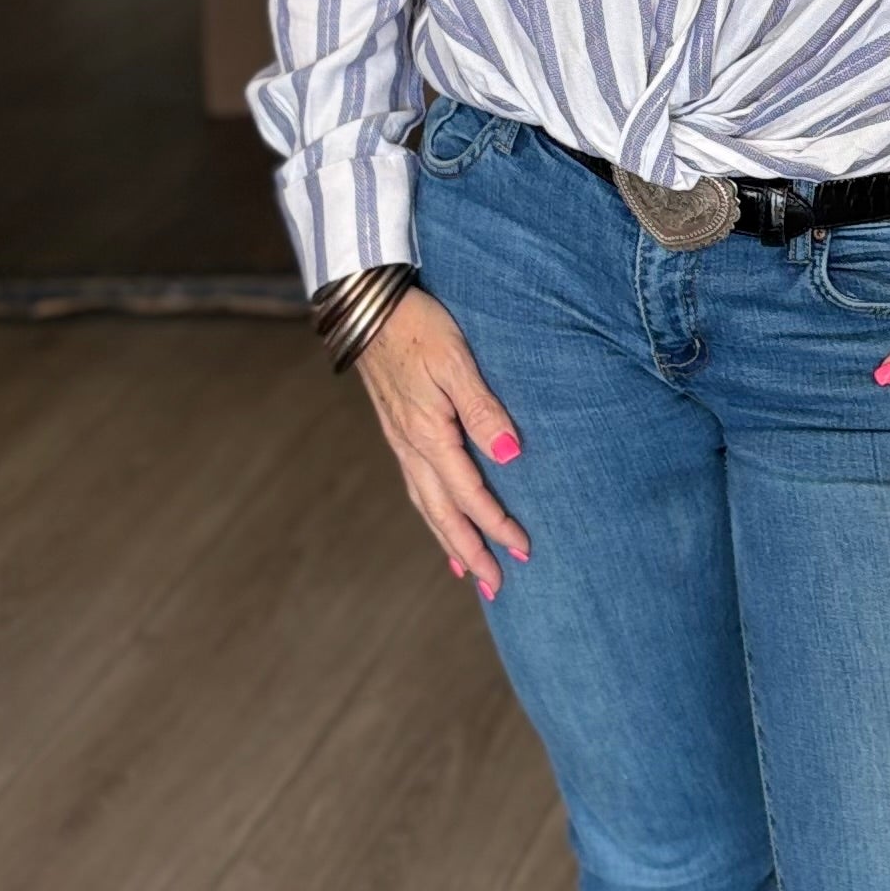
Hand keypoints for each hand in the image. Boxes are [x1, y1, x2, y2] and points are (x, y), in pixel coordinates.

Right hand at [357, 289, 529, 599]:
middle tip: (496, 587)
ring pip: (426, 504)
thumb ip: (483, 409)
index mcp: (428, 433)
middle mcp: (411, 446)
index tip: (523, 551)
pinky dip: (431, 513)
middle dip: (470, 551)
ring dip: (449, 540)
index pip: (469, 494)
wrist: (366, 304)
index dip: (497, 525)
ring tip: (468, 572)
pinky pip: (416, 485)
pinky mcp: (397, 430)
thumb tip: (510, 456)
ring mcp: (400, 440)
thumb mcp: (455, 361)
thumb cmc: (417, 325)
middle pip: (443, 513)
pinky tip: (439, 518)